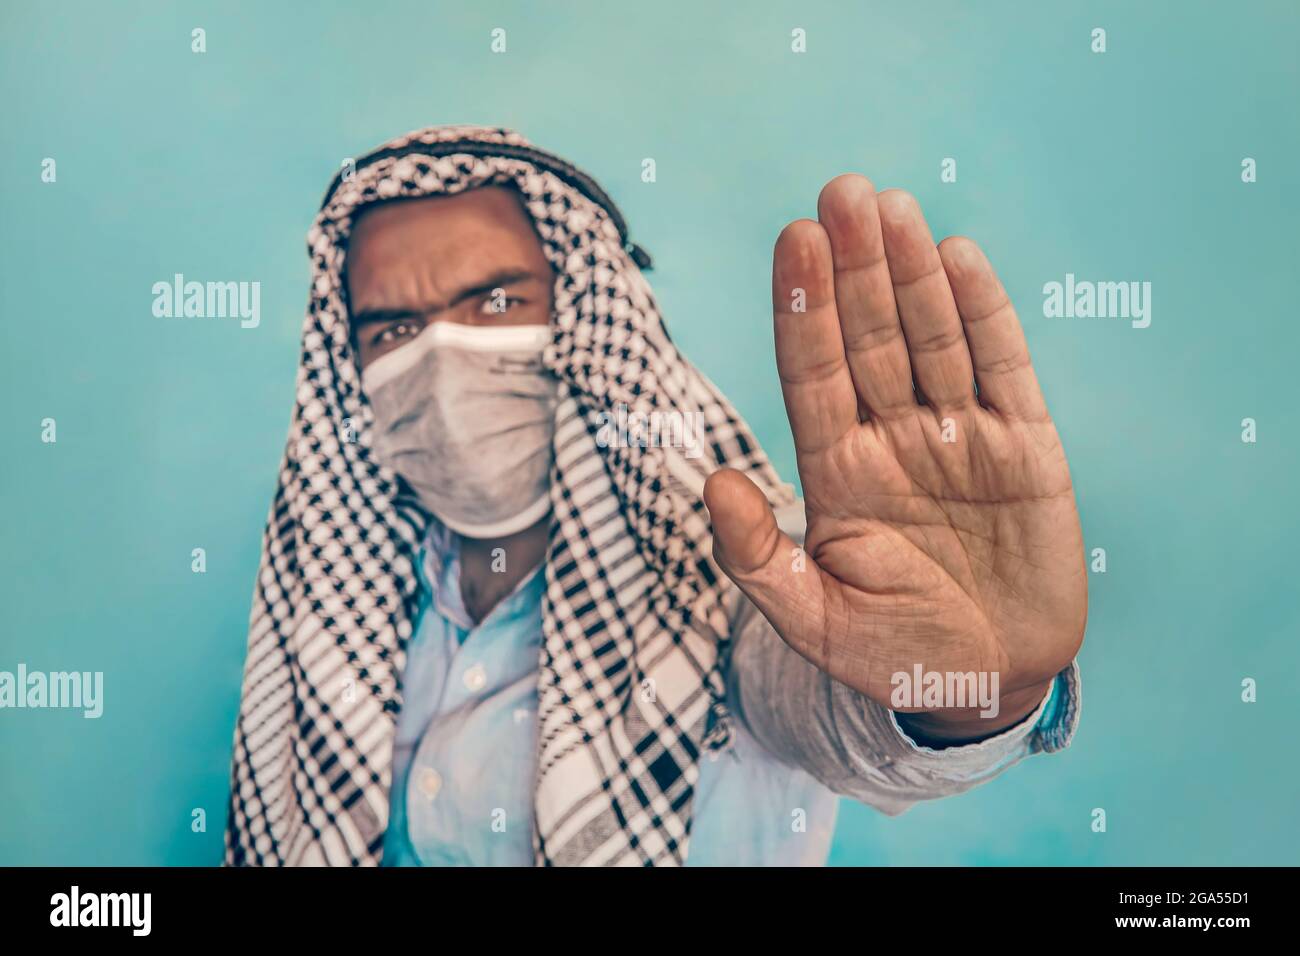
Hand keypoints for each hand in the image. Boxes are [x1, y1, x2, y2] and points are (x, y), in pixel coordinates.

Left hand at [704, 175, 1085, 737]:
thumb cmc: (893, 652)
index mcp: (838, 471)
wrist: (988, 683)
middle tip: (840, 193)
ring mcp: (960, 436)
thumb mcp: (813, 620)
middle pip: (870, 337)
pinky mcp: (1025, 447)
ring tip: (891, 209)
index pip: (813, 373)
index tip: (792, 240)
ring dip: (912, 273)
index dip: (804, 309)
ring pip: (932, 338)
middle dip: (855, 268)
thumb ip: (758, 557)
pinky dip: (984, 315)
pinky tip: (958, 260)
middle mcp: (894, 438)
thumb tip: (710, 483)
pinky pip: (1002, 369)